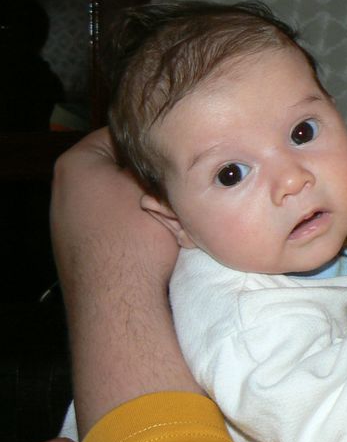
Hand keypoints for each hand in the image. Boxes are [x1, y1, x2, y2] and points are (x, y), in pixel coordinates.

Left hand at [51, 128, 200, 434]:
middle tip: (184, 183)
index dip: (159, 142)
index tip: (186, 152)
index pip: (126, 134)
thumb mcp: (156, 185)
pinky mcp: (82, 253)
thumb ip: (163, 162)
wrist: (120, 307)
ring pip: (124, 200)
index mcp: (76, 164)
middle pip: (123, 170)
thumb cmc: (135, 238)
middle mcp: (65, 191)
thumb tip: (177, 150)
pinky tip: (162, 238)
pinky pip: (119, 227)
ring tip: (178, 212)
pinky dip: (139, 229)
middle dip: (153, 177)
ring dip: (151, 205)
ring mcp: (71, 225)